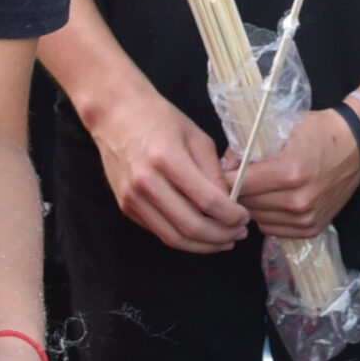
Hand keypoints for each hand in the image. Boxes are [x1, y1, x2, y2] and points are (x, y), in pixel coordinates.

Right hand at [87, 83, 249, 253]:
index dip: (231, 215)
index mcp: (167, 159)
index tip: (245, 217)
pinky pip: (159, 231)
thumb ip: (214, 172)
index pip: (207, 200)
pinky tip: (200, 233)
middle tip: (239, 233)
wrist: (114, 115)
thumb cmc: (159, 119)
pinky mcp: (125, 206)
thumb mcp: (196, 137)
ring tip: (224, 241)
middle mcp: (146, 183)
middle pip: (190, 226)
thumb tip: (230, 204)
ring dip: (203, 245)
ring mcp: (132, 198)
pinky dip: (183, 238)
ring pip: (173, 237)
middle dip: (221, 235)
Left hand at [232, 109, 359, 238]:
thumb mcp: (283, 126)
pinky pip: (273, 228)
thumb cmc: (320, 131)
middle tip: (234, 180)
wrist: (357, 146)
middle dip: (235, 192)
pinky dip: (267, 216)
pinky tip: (271, 200)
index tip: (220, 172)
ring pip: (257, 218)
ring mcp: (306, 218)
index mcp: (291, 171)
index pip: (241, 183)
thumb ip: (249, 145)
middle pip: (247, 204)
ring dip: (251, 206)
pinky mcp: (312, 228)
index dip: (226, 178)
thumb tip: (223, 166)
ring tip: (253, 189)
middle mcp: (299, 200)